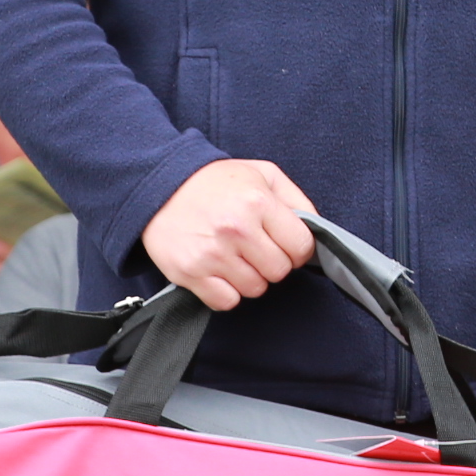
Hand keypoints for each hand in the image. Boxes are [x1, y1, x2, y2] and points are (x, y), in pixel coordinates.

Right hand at [141, 160, 315, 310]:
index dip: (298, 249)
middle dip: (273, 263)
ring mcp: (212, 254)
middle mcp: (236, 229)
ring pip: (255, 289)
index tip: (285, 244)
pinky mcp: (190, 273)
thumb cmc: (214, 182)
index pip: (301, 246)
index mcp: (257, 202)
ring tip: (234, 256)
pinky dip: (226, 292)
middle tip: (256, 248)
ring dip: (250, 277)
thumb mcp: (262, 173)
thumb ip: (296, 199)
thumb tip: (316, 229)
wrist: (159, 186)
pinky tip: (218, 271)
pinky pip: (227, 301)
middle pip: (280, 271)